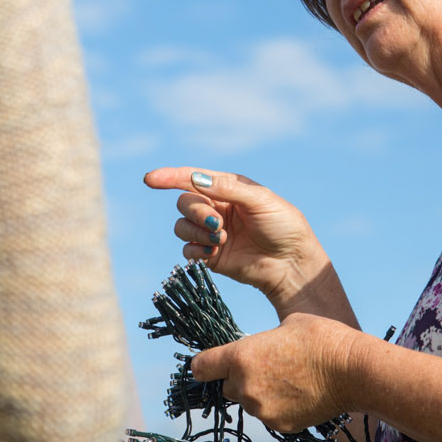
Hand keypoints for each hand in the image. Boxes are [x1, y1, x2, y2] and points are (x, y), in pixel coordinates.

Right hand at [142, 166, 327, 310]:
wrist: (292, 264)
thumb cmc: (283, 226)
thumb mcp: (260, 201)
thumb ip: (228, 188)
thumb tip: (195, 178)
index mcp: (228, 188)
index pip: (192, 178)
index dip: (169, 176)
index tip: (150, 179)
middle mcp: (216, 207)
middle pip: (185, 203)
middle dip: (196, 212)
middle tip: (217, 223)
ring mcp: (212, 232)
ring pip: (182, 226)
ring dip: (198, 232)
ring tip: (222, 239)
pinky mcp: (210, 254)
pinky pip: (187, 249)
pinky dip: (196, 250)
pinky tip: (214, 253)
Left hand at [189, 313, 362, 433]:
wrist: (353, 371)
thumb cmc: (320, 338)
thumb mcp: (284, 326)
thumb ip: (260, 342)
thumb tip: (258, 351)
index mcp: (240, 357)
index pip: (200, 368)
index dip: (203, 366)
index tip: (209, 365)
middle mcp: (245, 386)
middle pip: (225, 387)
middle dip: (237, 379)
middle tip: (264, 368)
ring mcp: (262, 410)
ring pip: (248, 402)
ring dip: (258, 394)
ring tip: (287, 380)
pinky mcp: (280, 425)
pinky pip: (268, 415)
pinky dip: (277, 407)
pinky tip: (298, 394)